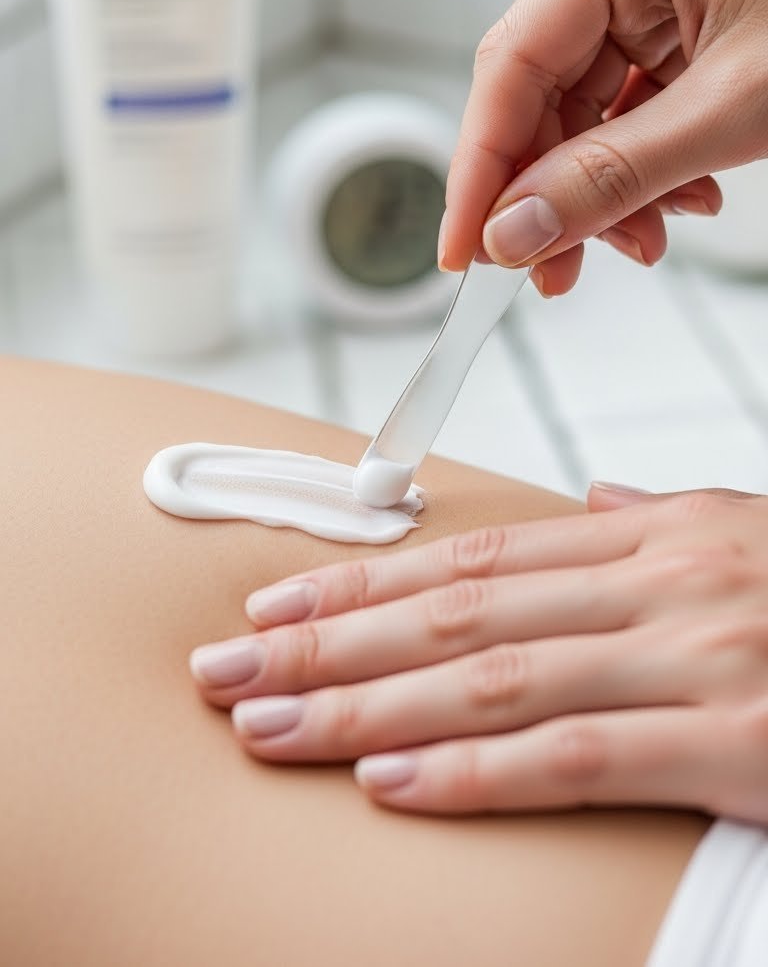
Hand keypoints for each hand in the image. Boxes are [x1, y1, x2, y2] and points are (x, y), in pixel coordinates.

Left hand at [190, 485, 767, 817]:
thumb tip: (595, 500)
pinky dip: (474, 769)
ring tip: (269, 726)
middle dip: (329, 639)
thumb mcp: (757, 536)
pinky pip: (577, 753)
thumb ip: (666, 520)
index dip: (365, 578)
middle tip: (225, 667)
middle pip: (459, 607)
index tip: (274, 599)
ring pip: (493, 674)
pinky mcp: (732, 738)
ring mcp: (696, 652)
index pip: (476, 552)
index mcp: (659, 531)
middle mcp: (662, 578)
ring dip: (366, 704)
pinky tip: (391, 780)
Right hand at [440, 0, 767, 296]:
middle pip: (541, 88)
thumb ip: (612, 179)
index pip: (512, 61)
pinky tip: (674, 205)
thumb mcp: (732, 115)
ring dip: (600, 188)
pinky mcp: (677, 20)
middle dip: (549, 189)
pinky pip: (627, 105)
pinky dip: (640, 167)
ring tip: (637, 244)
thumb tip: (516, 233)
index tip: (466, 249)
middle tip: (549, 272)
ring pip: (581, 107)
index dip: (481, 167)